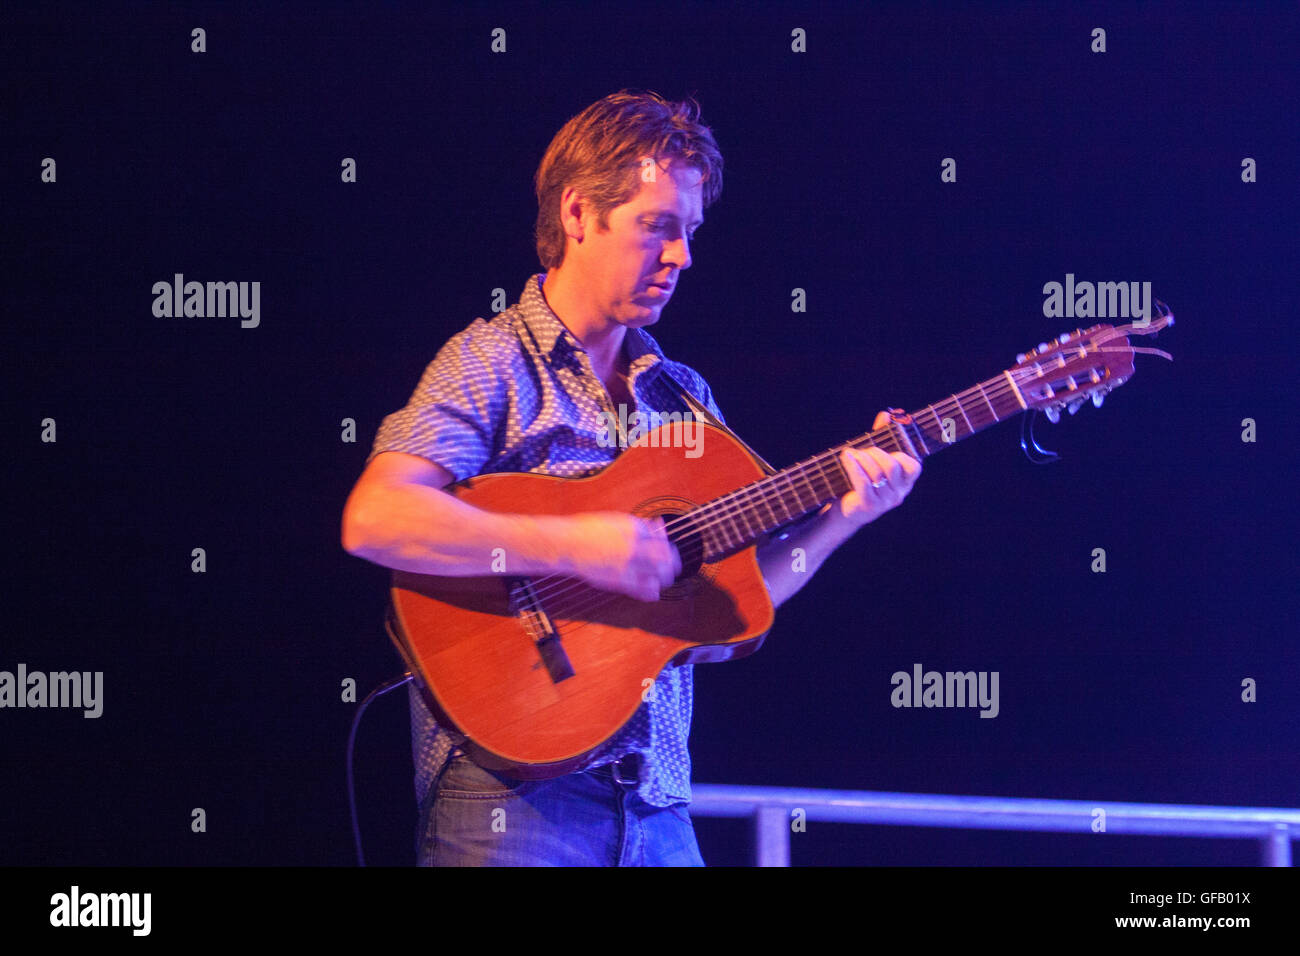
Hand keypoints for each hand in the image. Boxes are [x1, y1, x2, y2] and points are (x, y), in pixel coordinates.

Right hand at [564, 513, 681, 601]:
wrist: (567, 545)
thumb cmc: (590, 530)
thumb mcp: (618, 520)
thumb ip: (640, 525)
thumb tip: (658, 526)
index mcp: (633, 530)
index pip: (661, 540)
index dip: (668, 546)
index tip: (669, 550)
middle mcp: (632, 547)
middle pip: (664, 559)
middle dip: (672, 564)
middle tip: (673, 567)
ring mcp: (625, 565)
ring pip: (657, 576)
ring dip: (663, 579)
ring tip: (663, 579)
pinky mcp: (617, 581)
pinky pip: (641, 590)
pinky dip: (651, 593)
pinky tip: (653, 592)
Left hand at [837, 410, 921, 526]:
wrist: (846, 511)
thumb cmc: (862, 481)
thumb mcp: (874, 458)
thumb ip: (883, 437)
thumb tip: (887, 414)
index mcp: (906, 481)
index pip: (914, 466)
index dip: (902, 452)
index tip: (888, 441)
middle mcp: (899, 493)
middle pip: (892, 465)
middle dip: (874, 453)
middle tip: (861, 451)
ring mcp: (885, 501)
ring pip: (877, 473)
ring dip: (861, 458)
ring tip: (849, 454)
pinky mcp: (870, 506)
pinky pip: (864, 482)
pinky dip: (853, 466)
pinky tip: (845, 457)